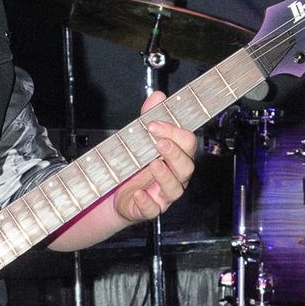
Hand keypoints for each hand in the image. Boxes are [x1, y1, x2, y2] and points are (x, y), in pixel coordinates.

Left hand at [112, 91, 196, 225]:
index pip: (187, 143)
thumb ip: (150, 117)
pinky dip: (147, 202)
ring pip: (175, 188)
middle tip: (158, 142)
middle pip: (186, 166)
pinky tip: (139, 193)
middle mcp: (175, 176)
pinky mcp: (150, 209)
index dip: (175, 132)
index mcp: (176, 157)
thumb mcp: (140, 139)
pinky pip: (153, 209)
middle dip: (174, 153)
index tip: (155, 123)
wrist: (117, 193)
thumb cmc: (136, 165)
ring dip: (165, 176)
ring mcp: (164, 195)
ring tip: (153, 164)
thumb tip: (158, 96)